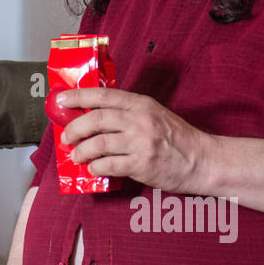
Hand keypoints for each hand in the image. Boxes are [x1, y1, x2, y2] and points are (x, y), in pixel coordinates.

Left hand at [56, 86, 213, 195]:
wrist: (202, 160)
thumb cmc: (177, 138)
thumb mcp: (154, 114)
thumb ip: (128, 112)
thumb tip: (94, 116)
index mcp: (141, 104)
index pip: (103, 95)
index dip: (78, 96)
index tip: (60, 100)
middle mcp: (140, 120)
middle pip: (96, 119)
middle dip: (74, 128)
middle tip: (66, 137)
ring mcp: (141, 142)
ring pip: (98, 143)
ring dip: (82, 151)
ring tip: (76, 156)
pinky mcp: (142, 164)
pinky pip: (109, 165)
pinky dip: (96, 167)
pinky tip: (94, 169)